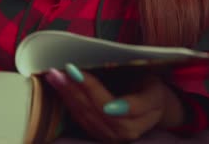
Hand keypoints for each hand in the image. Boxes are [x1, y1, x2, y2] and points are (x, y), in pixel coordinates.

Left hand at [45, 64, 184, 141]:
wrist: (153, 109)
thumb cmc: (151, 89)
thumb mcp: (153, 87)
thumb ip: (136, 95)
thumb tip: (110, 98)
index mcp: (146, 114)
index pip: (114, 102)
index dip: (92, 88)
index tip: (74, 72)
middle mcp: (128, 131)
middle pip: (95, 110)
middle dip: (74, 89)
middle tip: (58, 71)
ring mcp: (113, 136)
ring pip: (85, 115)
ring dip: (67, 94)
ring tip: (54, 76)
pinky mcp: (99, 134)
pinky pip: (80, 119)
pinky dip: (68, 101)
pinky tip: (58, 86)